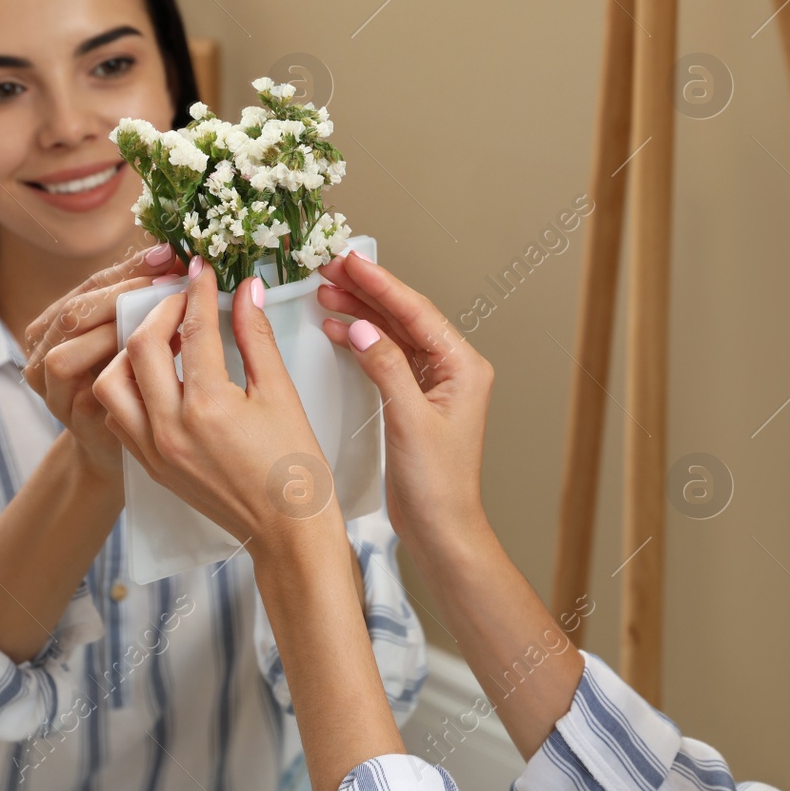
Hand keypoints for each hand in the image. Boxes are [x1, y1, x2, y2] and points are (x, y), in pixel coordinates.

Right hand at [23, 241, 184, 474]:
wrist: (122, 441)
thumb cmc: (132, 378)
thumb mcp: (132, 330)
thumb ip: (141, 297)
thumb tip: (171, 253)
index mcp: (56, 321)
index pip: (91, 285)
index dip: (130, 269)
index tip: (168, 255)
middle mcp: (43, 350)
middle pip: (74, 313)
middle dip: (123, 295)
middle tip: (168, 284)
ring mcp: (52, 387)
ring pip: (65, 353)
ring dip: (112, 335)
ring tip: (161, 323)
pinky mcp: (72, 417)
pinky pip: (87, 392)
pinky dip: (117, 375)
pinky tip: (153, 362)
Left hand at [91, 257, 340, 556]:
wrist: (287, 529)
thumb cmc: (295, 465)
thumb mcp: (281, 394)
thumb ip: (257, 338)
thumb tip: (247, 290)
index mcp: (208, 406)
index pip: (192, 329)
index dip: (198, 290)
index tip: (203, 267)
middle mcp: (170, 427)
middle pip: (141, 345)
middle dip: (160, 310)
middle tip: (183, 296)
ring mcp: (154, 449)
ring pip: (112, 381)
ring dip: (131, 350)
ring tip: (164, 337)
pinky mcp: (149, 464)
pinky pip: (120, 413)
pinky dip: (128, 385)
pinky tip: (157, 375)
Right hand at [315, 251, 493, 548]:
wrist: (441, 529)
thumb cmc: (438, 486)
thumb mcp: (409, 421)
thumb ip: (385, 368)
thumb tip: (362, 327)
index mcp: (464, 367)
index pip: (417, 312)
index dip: (381, 284)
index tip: (351, 261)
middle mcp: (453, 369)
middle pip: (405, 316)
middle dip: (366, 291)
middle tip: (329, 268)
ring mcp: (434, 383)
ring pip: (393, 333)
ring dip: (360, 312)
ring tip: (325, 291)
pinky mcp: (414, 398)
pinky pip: (386, 356)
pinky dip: (361, 341)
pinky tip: (336, 328)